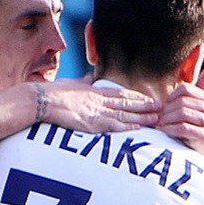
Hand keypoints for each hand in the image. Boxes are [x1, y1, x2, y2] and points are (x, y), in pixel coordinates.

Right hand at [40, 79, 160, 132]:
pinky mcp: (92, 123)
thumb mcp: (71, 83)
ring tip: (156, 118)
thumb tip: (89, 77)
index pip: (120, 93)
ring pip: (125, 114)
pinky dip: (127, 126)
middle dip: (145, 105)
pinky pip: (114, 125)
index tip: (148, 98)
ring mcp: (97, 112)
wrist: (42, 100)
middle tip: (161, 106)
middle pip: (127, 103)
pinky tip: (139, 128)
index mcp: (94, 92)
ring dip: (142, 117)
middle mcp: (99, 101)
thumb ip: (83, 82)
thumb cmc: (53, 93)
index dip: (136, 96)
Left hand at [157, 66, 203, 157]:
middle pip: (182, 102)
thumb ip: (195, 91)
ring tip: (158, 126)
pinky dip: (169, 129)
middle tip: (157, 120)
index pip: (185, 89)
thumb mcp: (187, 110)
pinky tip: (162, 133)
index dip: (170, 98)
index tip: (163, 108)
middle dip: (166, 111)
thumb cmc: (184, 133)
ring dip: (166, 120)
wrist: (188, 159)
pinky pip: (183, 127)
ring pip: (182, 113)